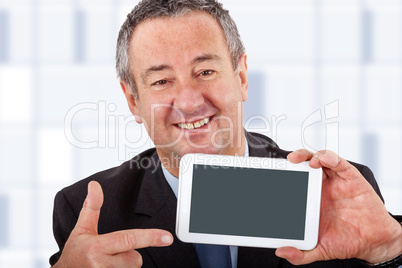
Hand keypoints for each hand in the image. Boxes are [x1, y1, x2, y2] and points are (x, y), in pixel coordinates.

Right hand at [53, 181, 172, 266]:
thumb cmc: (74, 254)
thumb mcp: (81, 230)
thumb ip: (92, 208)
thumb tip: (95, 185)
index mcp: (97, 247)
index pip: (129, 239)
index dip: (150, 237)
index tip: (168, 237)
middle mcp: (102, 264)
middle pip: (135, 258)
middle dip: (127, 255)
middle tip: (110, 255)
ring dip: (124, 267)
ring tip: (106, 265)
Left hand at [275, 150, 401, 264]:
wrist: (373, 242)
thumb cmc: (347, 241)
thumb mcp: (320, 249)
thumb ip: (301, 254)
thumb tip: (282, 252)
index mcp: (311, 199)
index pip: (295, 180)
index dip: (284, 174)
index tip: (272, 174)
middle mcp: (321, 187)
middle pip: (304, 165)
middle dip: (293, 160)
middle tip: (285, 163)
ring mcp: (335, 182)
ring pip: (319, 159)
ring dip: (308, 155)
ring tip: (299, 160)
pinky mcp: (351, 179)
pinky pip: (339, 163)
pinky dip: (330, 158)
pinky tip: (323, 161)